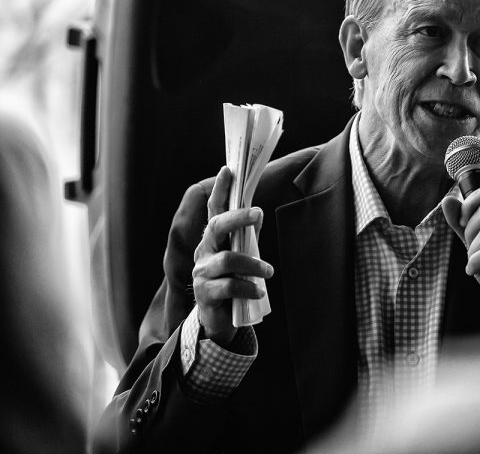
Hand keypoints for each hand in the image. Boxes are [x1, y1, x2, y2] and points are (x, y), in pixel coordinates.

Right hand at [192, 166, 273, 344]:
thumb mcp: (242, 256)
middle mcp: (204, 251)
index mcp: (214, 239)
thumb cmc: (233, 280)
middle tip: (258, 213)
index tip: (228, 170)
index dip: (220, 190)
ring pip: (228, 259)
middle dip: (237, 217)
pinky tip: (259, 291)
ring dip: (253, 264)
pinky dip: (248, 287)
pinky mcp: (205, 293)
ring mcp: (202, 272)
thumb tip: (258, 213)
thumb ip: (247, 236)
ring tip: (268, 272)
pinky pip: (229, 285)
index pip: (215, 210)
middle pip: (216, 227)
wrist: (219, 318)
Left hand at [441, 185, 479, 316]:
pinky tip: (474, 269)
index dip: (469, 205)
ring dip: (473, 250)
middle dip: (470, 231)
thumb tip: (447, 200)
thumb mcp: (474, 240)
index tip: (463, 223)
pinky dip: (477, 261)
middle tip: (471, 248)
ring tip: (474, 261)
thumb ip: (461, 221)